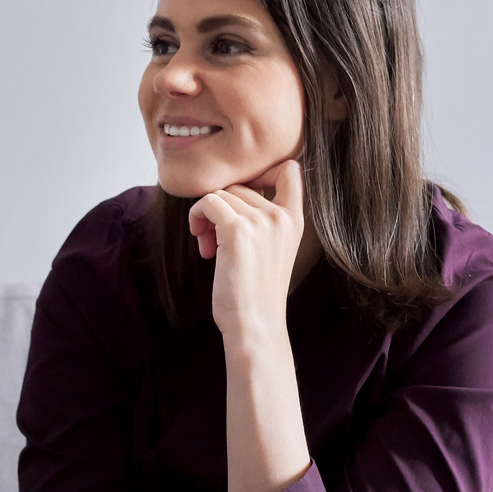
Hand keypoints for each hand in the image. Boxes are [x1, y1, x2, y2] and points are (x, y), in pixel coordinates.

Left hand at [188, 159, 304, 346]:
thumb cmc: (255, 292)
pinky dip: (196, 218)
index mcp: (295, 219)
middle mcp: (281, 216)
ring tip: (210, 248)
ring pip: (220, 194)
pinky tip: (203, 245)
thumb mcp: (271, 249)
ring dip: (206, 218)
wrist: (254, 323)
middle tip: (215, 240)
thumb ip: (262, 219)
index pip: (290, 168)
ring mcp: (260, 221)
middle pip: (239, 185)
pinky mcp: (237, 230)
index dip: (261, 171)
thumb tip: (227, 191)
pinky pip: (206, 203)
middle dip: (222, 209)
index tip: (241, 198)